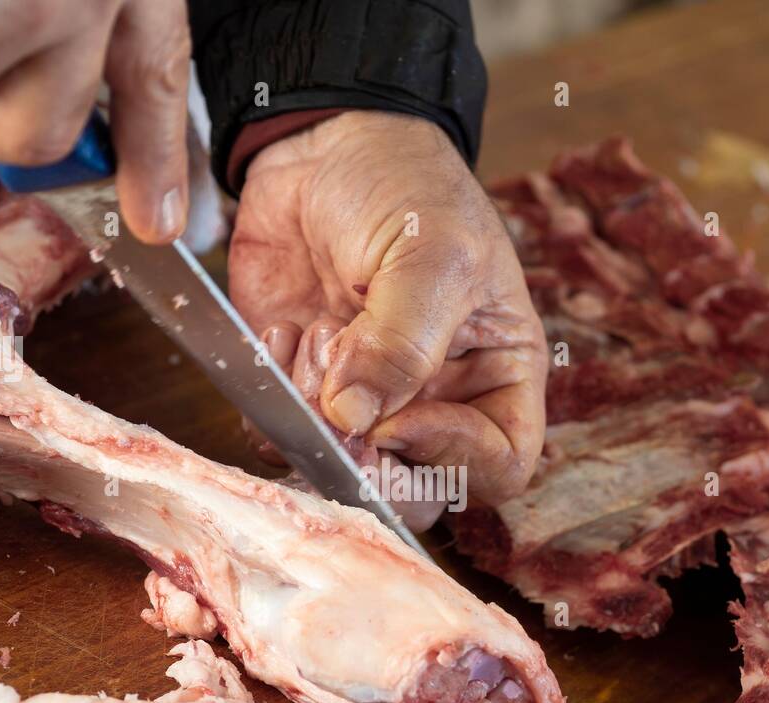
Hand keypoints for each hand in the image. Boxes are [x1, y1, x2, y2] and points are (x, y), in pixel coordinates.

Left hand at [230, 111, 547, 506]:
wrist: (323, 144)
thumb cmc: (406, 188)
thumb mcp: (432, 255)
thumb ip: (404, 342)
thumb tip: (356, 419)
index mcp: (496, 375)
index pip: (498, 465)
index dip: (454, 461)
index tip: (401, 420)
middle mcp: (436, 404)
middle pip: (420, 493)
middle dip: (373, 467)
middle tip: (338, 420)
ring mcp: (367, 404)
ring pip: (343, 476)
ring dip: (315, 424)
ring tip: (314, 337)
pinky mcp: (302, 391)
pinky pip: (283, 439)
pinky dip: (270, 404)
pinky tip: (280, 335)